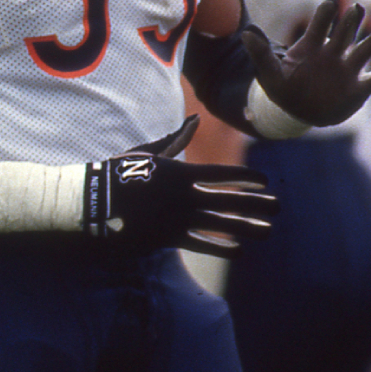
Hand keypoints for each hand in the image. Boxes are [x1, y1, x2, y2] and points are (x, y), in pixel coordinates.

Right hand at [84, 141, 277, 257]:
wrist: (92, 202)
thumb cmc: (118, 174)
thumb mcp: (146, 152)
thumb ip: (175, 140)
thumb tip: (195, 121)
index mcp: (179, 172)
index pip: (221, 174)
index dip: (246, 177)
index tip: (265, 181)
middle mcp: (183, 195)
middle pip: (228, 198)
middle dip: (256, 202)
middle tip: (278, 206)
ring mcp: (176, 217)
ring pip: (219, 223)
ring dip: (247, 226)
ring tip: (268, 231)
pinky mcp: (166, 237)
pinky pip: (200, 243)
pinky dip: (221, 247)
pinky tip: (239, 251)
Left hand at [242, 0, 370, 127]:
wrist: (300, 112)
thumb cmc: (284, 88)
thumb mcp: (269, 74)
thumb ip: (260, 54)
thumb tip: (245, 33)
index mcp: (311, 45)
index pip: (319, 25)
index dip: (324, 16)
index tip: (329, 5)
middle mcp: (333, 52)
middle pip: (345, 32)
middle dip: (351, 21)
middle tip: (357, 8)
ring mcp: (348, 68)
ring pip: (364, 51)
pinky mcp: (359, 87)